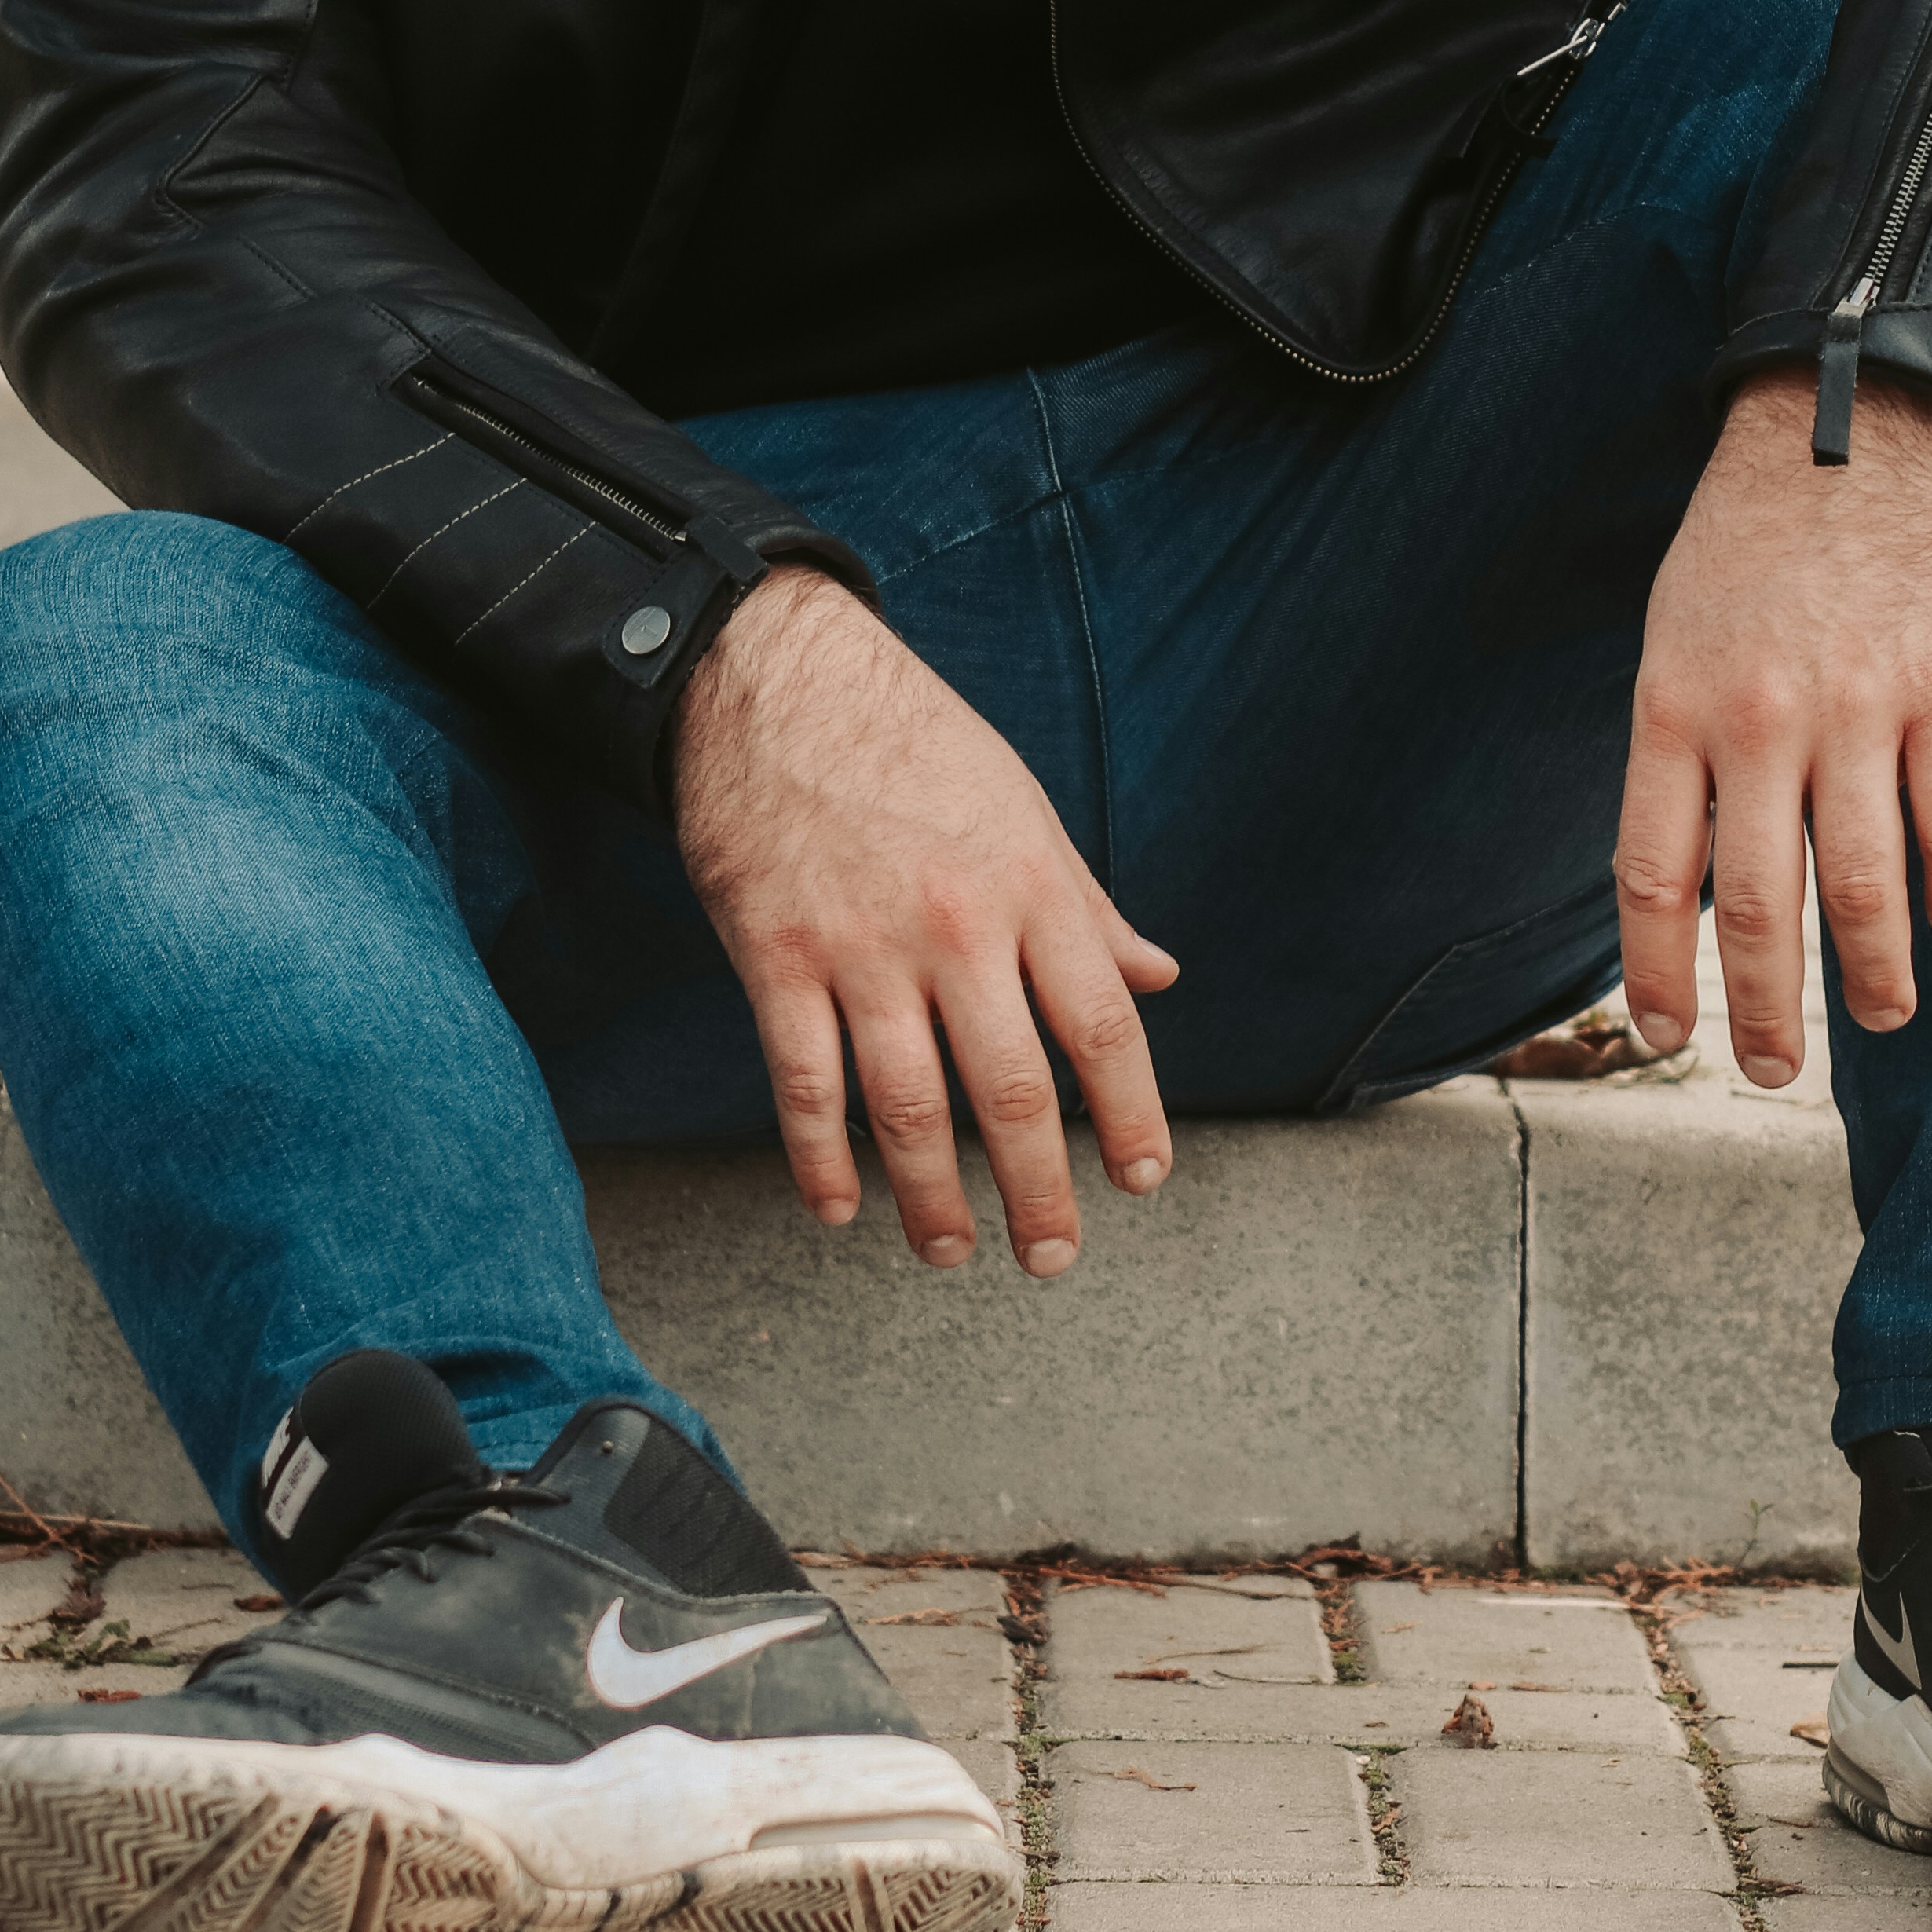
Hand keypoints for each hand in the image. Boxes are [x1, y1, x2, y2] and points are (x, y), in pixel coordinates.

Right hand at [672, 566, 1180, 1273]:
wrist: (779, 677)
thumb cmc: (914, 744)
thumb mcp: (1022, 809)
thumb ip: (1087, 906)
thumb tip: (1157, 976)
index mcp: (1029, 885)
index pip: (1102, 1025)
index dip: (1130, 1114)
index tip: (1140, 1179)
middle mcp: (955, 926)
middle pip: (1011, 1090)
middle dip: (1039, 1189)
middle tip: (1051, 1254)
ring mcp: (861, 947)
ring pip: (909, 1107)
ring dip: (934, 1197)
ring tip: (950, 1252)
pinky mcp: (774, 957)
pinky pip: (805, 1083)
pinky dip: (822, 1159)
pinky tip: (841, 1208)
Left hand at [1617, 368, 1931, 1084]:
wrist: (1856, 417)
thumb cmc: (1754, 538)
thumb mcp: (1676, 630)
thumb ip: (1684, 749)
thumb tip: (1691, 879)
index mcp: (1675, 705)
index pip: (1655, 876)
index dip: (1661, 973)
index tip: (1668, 1037)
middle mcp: (1761, 718)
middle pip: (1763, 907)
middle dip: (1768, 1010)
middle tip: (1771, 1071)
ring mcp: (1859, 705)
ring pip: (1865, 885)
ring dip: (1875, 974)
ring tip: (1881, 1014)